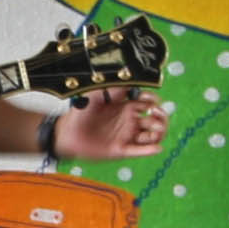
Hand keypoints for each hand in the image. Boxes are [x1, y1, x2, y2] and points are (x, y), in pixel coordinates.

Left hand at [50, 90, 165, 160]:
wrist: (67, 132)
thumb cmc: (80, 111)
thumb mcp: (98, 93)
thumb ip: (116, 87)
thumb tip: (131, 77)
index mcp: (125, 106)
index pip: (148, 104)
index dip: (154, 102)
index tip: (154, 101)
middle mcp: (128, 121)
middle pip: (154, 120)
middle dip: (161, 117)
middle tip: (156, 114)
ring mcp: (126, 135)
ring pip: (151, 136)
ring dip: (159, 133)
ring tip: (156, 130)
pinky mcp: (121, 149)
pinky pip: (139, 151)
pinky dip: (150, 150)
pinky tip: (156, 147)